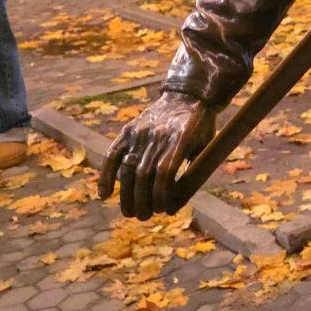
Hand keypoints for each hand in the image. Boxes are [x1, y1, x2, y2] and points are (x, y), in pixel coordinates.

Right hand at [98, 93, 215, 220]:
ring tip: (130, 212)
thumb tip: (177, 202)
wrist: (188, 93)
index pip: (165, 171)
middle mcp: (157, 134)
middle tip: (144, 217)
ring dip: (126, 194)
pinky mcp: (128, 129)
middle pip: (144, 173)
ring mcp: (140, 131)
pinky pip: (113, 154)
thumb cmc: (201, 125)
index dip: (161, 194)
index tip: (163, 210)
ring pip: (128, 168)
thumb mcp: (205, 145)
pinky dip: (106, 175)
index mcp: (180, 137)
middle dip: (143, 200)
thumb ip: (193, 170)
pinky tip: (105, 194)